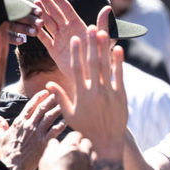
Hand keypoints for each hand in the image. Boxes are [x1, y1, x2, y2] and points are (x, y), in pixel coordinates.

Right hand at [0, 90, 65, 169]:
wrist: (13, 167)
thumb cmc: (6, 154)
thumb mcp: (0, 138)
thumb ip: (0, 126)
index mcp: (19, 123)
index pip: (30, 106)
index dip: (38, 97)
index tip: (45, 92)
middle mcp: (29, 125)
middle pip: (42, 108)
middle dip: (51, 100)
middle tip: (58, 94)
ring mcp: (38, 133)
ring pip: (50, 117)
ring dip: (58, 109)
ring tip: (64, 105)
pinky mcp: (45, 142)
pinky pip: (56, 130)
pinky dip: (61, 124)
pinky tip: (66, 121)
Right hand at [34, 0, 109, 94]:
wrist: (91, 77)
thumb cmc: (100, 58)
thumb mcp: (102, 40)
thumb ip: (102, 24)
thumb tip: (107, 8)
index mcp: (79, 26)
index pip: (67, 10)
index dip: (59, 0)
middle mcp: (69, 31)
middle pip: (55, 13)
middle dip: (47, 2)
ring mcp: (60, 39)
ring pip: (48, 23)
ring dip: (40, 14)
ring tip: (33, 5)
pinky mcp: (54, 50)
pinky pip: (43, 38)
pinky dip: (37, 31)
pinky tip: (31, 23)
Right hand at [38, 131, 96, 169]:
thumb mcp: (45, 158)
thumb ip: (51, 148)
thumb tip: (55, 142)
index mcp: (71, 145)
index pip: (76, 135)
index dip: (72, 139)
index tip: (69, 144)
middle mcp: (83, 152)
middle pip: (87, 143)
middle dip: (82, 146)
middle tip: (74, 153)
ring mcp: (90, 163)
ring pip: (93, 155)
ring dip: (87, 157)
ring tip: (78, 164)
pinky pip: (93, 169)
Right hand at [46, 26, 126, 159]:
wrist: (107, 141)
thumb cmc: (86, 128)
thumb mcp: (70, 114)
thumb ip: (61, 98)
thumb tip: (48, 84)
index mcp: (81, 95)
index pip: (76, 69)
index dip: (76, 53)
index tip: (75, 39)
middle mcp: (95, 92)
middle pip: (92, 64)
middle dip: (91, 45)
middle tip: (90, 28)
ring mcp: (109, 93)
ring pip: (106, 67)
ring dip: (104, 49)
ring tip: (103, 33)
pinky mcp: (121, 95)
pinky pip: (120, 76)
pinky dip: (119, 62)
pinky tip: (118, 49)